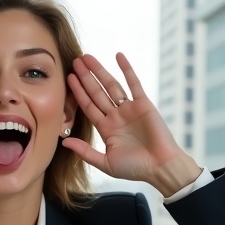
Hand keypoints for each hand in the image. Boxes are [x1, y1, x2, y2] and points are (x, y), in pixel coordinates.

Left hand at [62, 53, 200, 195]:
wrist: (160, 167)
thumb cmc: (135, 168)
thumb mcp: (105, 162)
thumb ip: (85, 152)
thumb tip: (64, 142)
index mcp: (106, 128)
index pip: (88, 106)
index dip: (78, 92)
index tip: (69, 78)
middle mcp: (116, 116)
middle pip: (97, 93)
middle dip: (85, 78)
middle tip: (74, 61)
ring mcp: (129, 109)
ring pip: (111, 85)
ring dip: (100, 71)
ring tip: (87, 58)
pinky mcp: (144, 104)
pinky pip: (134, 83)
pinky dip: (127, 69)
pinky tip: (118, 56)